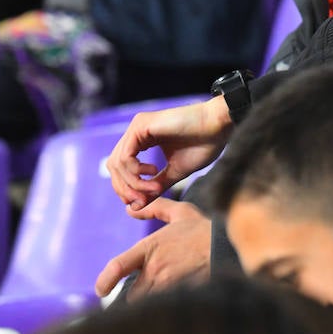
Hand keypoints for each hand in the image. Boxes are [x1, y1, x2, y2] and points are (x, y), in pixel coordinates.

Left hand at [95, 198, 210, 297]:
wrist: (229, 245)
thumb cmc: (204, 229)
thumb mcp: (181, 212)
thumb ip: (154, 208)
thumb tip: (130, 210)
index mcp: (150, 248)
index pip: (117, 267)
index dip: (104, 281)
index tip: (101, 289)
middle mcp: (155, 268)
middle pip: (132, 295)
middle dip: (136, 294)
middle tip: (147, 286)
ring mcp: (168, 283)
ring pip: (148, 302)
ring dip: (151, 298)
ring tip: (163, 288)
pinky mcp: (181, 293)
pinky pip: (165, 304)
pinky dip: (166, 300)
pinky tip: (177, 291)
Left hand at [106, 98, 232, 210]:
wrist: (218, 125)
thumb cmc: (203, 144)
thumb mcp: (175, 172)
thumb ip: (155, 187)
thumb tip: (135, 208)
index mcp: (143, 140)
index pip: (120, 168)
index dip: (126, 188)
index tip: (143, 200)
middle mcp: (136, 132)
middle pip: (114, 167)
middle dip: (126, 188)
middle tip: (144, 199)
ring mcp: (137, 127)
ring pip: (118, 163)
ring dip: (133, 183)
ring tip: (155, 188)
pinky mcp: (141, 126)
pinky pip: (125, 156)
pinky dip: (135, 172)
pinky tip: (153, 174)